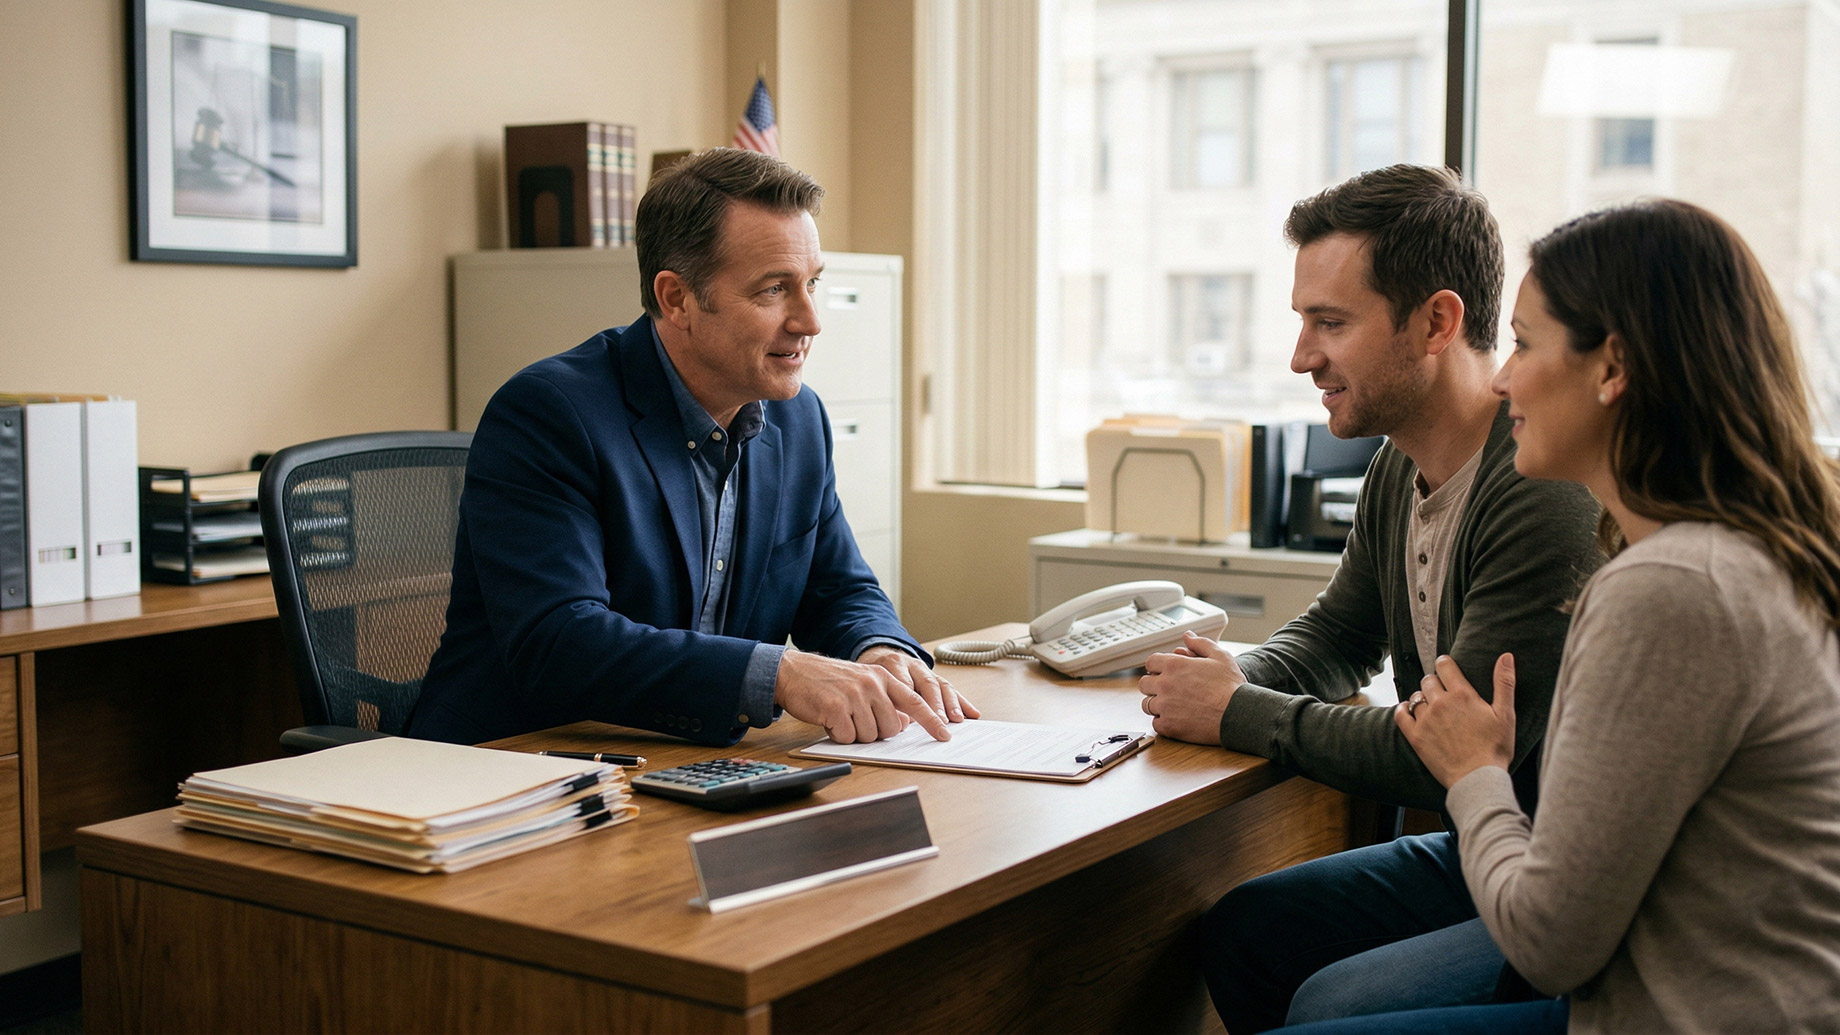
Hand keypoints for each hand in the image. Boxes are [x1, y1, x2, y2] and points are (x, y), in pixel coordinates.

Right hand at [774, 649, 954, 742]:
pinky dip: (838, 735)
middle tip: (856, 719)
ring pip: (870, 736)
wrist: (793, 672)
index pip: (915, 701)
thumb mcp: (863, 684)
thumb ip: (886, 701)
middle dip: (875, 732)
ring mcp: (854, 695)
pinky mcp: (836, 708)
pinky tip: (830, 719)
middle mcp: (872, 684)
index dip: (931, 720)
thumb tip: (903, 724)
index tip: (945, 734)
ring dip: (855, 733)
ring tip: (841, 716)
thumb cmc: (829, 682)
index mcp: (883, 676)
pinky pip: (848, 737)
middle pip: (891, 728)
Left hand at [858, 645, 980, 725]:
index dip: (912, 700)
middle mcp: (913, 665)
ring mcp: (926, 671)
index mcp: (893, 664)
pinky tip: (972, 713)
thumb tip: (904, 722)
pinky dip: (962, 703)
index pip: (904, 682)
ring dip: (951, 704)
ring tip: (956, 719)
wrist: (878, 658)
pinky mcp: (936, 678)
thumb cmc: (874, 677)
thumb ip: (884, 700)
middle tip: (941, 721)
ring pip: (942, 685)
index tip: (916, 720)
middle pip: (927, 683)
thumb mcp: (871, 684)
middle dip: (936, 703)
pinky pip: (951, 690)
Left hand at [1137, 631, 1247, 744]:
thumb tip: (1188, 636)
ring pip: (1147, 704)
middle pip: (1144, 684)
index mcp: (1174, 665)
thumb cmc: (1231, 686)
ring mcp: (1165, 706)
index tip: (1165, 673)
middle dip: (1154, 685)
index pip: (1150, 663)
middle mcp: (1165, 685)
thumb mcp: (1220, 656)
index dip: (1157, 667)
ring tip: (1173, 705)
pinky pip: (1156, 723)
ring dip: (1157, 704)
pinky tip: (1176, 719)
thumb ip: (1200, 644)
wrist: (1239, 714)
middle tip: (1168, 690)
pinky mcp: (1169, 726)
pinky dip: (1164, 722)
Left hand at [1395, 653, 1516, 787]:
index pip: (1445, 666)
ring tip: (1431, 706)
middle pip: (1429, 680)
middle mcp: (1440, 703)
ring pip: (1416, 696)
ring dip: (1422, 697)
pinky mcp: (1415, 736)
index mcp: (1462, 694)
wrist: (1478, 777)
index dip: (1445, 664)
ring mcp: (1426, 720)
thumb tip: (1506, 656)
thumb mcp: (1506, 713)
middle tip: (1443, 692)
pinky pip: (1401, 714)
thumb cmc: (1495, 748)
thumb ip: (1504, 682)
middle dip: (1435, 682)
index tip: (1446, 667)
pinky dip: (1403, 710)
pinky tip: (1409, 712)